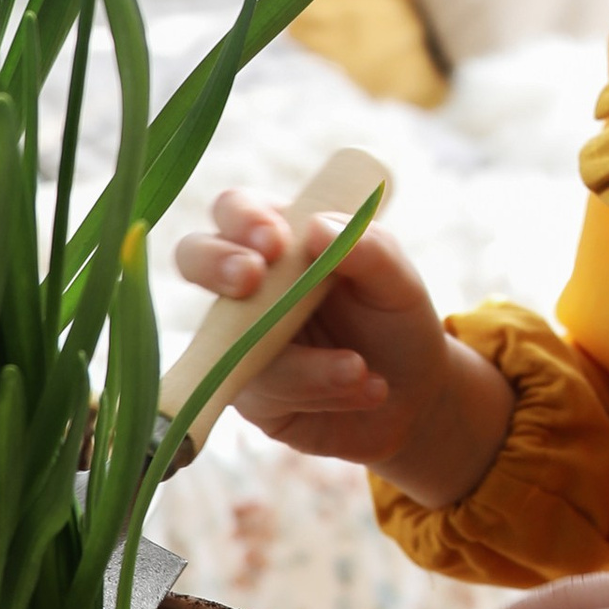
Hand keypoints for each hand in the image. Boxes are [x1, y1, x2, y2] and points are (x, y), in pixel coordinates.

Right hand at [171, 191, 510, 503]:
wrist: (415, 398)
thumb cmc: (397, 323)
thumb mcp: (398, 281)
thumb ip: (369, 249)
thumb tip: (315, 227)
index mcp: (282, 240)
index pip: (237, 210)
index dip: (242, 219)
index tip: (274, 242)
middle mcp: (250, 286)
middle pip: (194, 257)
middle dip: (215, 264)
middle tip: (251, 279)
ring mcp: (239, 339)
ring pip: (234, 340)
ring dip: (307, 361)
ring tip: (362, 369)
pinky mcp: (249, 393)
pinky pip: (265, 390)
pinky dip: (319, 390)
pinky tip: (365, 389)